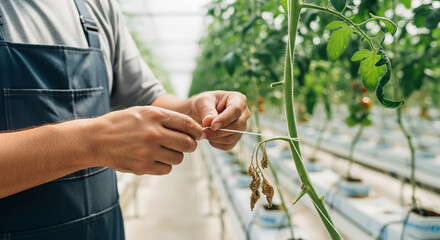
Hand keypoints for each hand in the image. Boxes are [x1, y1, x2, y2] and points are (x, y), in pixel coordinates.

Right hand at [86, 106, 202, 174]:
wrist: (96, 139)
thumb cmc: (122, 124)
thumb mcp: (143, 112)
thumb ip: (166, 118)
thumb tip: (193, 129)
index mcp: (155, 115)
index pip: (187, 124)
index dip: (197, 131)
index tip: (199, 134)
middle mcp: (153, 133)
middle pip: (187, 144)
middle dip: (191, 145)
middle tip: (187, 145)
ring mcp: (148, 151)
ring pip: (178, 158)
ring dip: (176, 155)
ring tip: (165, 150)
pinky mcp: (142, 167)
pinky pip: (166, 169)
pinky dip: (164, 165)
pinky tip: (155, 158)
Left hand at [191, 91, 250, 149]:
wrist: (201, 112)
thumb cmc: (204, 103)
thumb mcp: (202, 101)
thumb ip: (206, 110)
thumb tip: (210, 121)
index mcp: (238, 99)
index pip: (236, 110)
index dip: (225, 119)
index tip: (212, 125)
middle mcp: (244, 113)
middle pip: (236, 126)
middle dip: (218, 131)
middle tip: (203, 130)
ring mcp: (242, 126)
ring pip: (231, 137)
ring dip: (215, 138)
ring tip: (204, 132)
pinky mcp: (236, 137)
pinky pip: (228, 145)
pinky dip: (216, 143)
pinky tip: (209, 136)